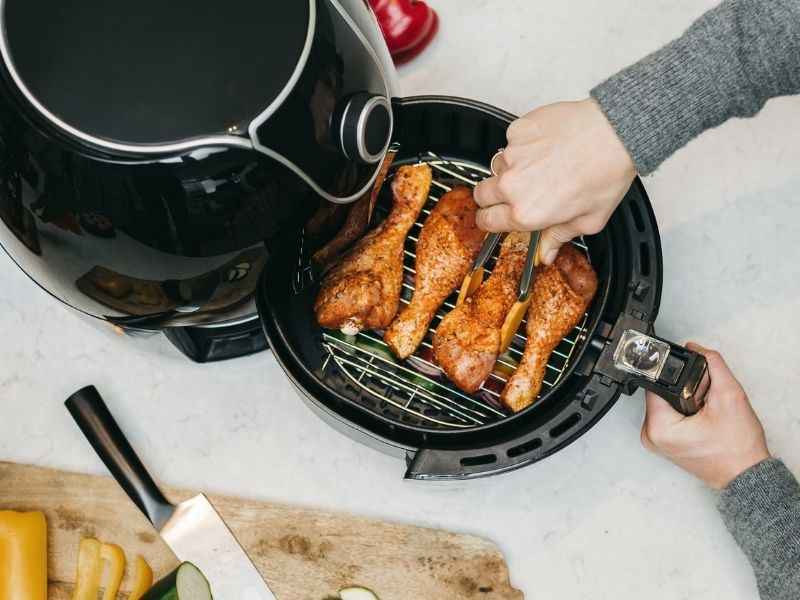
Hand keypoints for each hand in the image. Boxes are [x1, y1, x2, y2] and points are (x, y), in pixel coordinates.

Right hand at [474, 99, 635, 264]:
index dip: (489, 220)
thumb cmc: (605, 174)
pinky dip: (522, 145)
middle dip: (491, 196)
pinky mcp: (517, 132)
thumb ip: (559, 237)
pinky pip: (510, 141)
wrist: (614, 133)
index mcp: (526, 212)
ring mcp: (512, 156)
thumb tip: (547, 252)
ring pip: (497, 166)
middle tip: (511, 193)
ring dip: (509, 169)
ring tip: (537, 166)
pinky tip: (544, 146)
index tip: (493, 217)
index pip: (487, 221)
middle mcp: (513, 185)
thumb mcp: (588, 221)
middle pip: (481, 194)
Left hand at [641, 343, 770, 489]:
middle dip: (684, 390)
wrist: (746, 474)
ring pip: (665, 403)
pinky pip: (668, 415)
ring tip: (704, 412)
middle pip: (661, 393)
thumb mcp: (730, 396)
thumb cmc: (738, 449)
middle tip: (705, 402)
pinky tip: (700, 418)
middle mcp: (651, 435)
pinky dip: (683, 412)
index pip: (656, 384)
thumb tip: (697, 349)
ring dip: (684, 400)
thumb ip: (713, 365)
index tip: (695, 382)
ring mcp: (656, 440)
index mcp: (659, 427)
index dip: (677, 376)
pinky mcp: (663, 442)